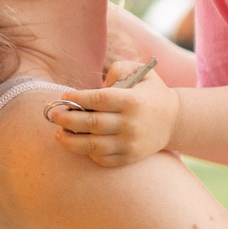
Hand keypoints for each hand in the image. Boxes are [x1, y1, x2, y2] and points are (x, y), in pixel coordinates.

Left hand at [48, 58, 181, 166]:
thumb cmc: (151, 92)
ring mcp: (130, 144)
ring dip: (71, 141)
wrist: (174, 121)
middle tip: (53, 115)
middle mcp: (132, 124)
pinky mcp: (130, 158)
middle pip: (92, 124)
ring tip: (59, 134)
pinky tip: (80, 144)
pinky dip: (88, 153)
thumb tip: (98, 85)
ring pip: (93, 146)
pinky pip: (103, 159)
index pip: (98, 100)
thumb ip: (118, 69)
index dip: (78, 99)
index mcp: (133, 101)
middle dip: (67, 119)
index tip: (65, 97)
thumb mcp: (141, 71)